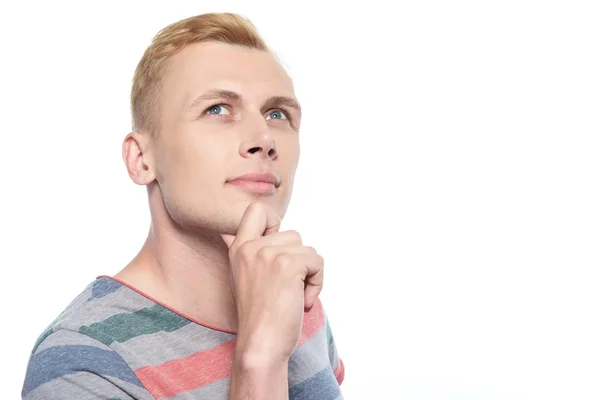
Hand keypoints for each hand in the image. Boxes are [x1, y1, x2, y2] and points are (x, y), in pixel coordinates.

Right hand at [222, 202, 323, 362]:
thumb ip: (247, 253)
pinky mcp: (287, 264)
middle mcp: (250, 247)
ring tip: (293, 296)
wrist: (261, 344)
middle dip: (299, 261)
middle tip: (286, 287)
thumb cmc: (259, 317)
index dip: (275, 223)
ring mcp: (268, 254)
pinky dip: (318, 283)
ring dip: (309, 274)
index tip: (277, 251)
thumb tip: (236, 233)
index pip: (256, 210)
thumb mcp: (244, 277)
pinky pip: (318, 262)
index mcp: (238, 249)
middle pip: (293, 234)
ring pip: (308, 249)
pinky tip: (302, 301)